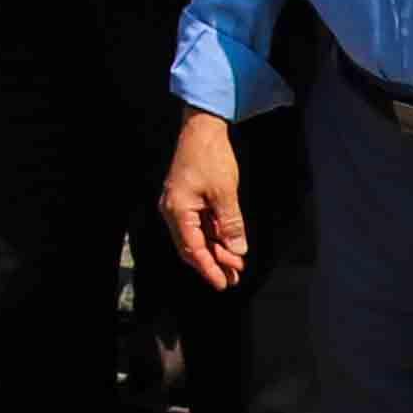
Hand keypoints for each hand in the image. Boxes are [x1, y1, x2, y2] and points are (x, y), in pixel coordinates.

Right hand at [158, 111, 248, 290]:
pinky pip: (201, 224)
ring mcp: (180, 204)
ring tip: (235, 265)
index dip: (208, 269)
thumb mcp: (225, 193)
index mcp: (177, 210)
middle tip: (234, 278)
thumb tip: (237, 250)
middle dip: (213, 263)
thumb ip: (231, 225)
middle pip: (192, 246)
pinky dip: (215, 236)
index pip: (193, 248)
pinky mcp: (189, 198)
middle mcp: (174, 210)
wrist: (202, 128)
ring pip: (198, 236)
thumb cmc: (209, 156)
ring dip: (216, 250)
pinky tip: (229, 244)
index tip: (222, 284)